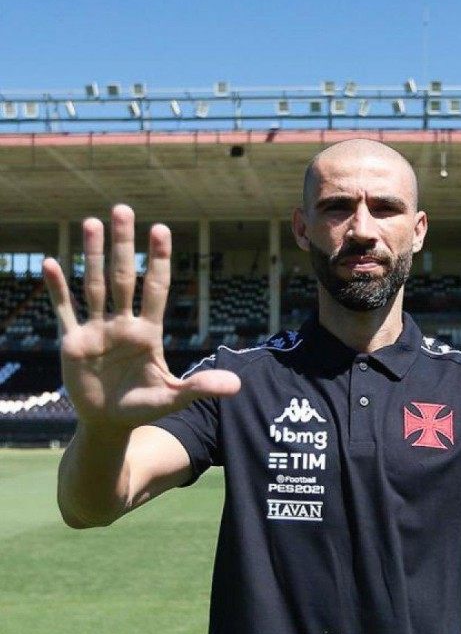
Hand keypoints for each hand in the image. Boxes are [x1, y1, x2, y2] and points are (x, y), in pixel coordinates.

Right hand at [43, 204, 239, 434]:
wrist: (109, 424)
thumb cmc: (143, 408)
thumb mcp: (174, 398)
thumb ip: (201, 388)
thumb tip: (237, 385)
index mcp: (148, 333)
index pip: (155, 289)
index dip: (158, 260)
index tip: (161, 230)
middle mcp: (122, 324)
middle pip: (122, 276)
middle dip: (122, 245)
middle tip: (123, 209)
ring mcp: (97, 330)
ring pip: (94, 286)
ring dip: (92, 255)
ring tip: (92, 222)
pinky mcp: (73, 342)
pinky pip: (64, 311)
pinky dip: (57, 290)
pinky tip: (50, 263)